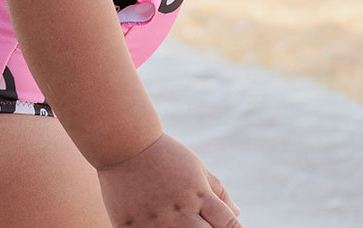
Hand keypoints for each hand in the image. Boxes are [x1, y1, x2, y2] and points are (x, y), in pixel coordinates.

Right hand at [97, 133, 240, 227]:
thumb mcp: (195, 167)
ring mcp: (156, 223)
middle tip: (200, 225)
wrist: (123, 143)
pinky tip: (153, 223)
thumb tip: (238, 214)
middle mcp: (181, 213)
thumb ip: (217, 191)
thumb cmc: (164, 154)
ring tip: (178, 223)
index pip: (228, 225)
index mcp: (199, 196)